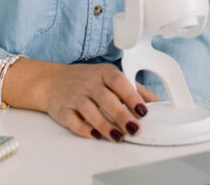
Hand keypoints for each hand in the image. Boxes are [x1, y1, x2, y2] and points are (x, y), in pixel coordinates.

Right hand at [2, 59, 157, 141]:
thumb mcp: (110, 78)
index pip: (119, 81)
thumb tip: (158, 103)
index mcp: (103, 73)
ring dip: (105, 125)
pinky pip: (73, 121)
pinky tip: (95, 135)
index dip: (131, 96)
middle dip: (121, 115)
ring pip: (89, 111)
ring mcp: (74, 96)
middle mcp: (88, 83)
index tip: (143, 111)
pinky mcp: (63, 111)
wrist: (51, 81)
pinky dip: (84, 129)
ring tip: (118, 136)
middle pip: (105, 98)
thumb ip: (134, 89)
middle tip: (134, 129)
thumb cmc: (86, 80)